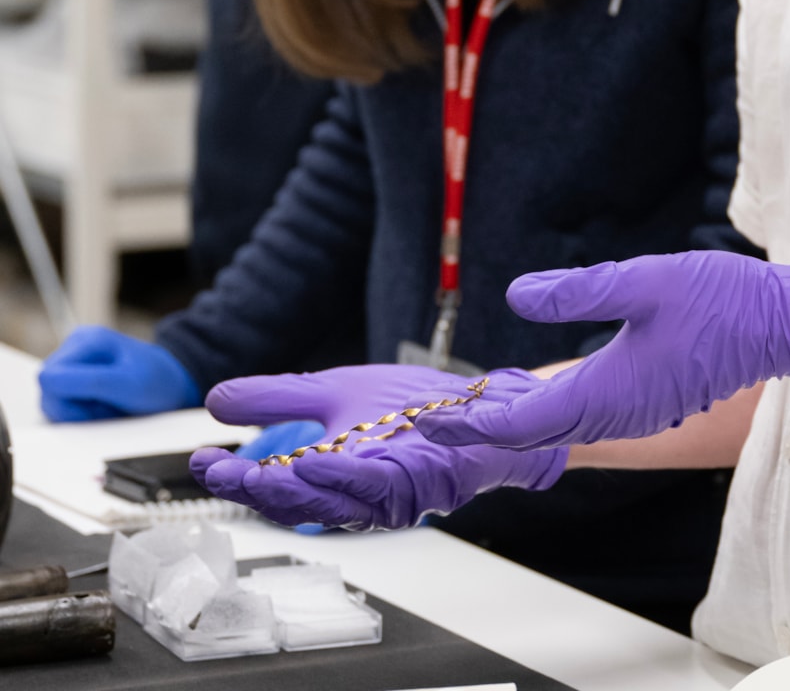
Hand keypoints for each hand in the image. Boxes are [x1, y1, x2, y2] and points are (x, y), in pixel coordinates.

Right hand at [39, 327, 201, 421]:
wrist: (173, 385)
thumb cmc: (157, 382)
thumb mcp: (127, 384)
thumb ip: (87, 381)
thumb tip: (46, 379)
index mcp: (86, 340)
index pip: (48, 378)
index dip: (68, 403)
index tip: (96, 407)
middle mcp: (76, 346)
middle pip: (48, 391)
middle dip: (75, 408)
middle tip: (107, 406)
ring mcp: (75, 361)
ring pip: (53, 400)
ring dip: (79, 412)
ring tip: (108, 405)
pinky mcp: (76, 377)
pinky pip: (63, 403)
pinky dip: (82, 411)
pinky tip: (103, 406)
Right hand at [192, 364, 565, 529]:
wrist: (482, 405)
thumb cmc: (413, 405)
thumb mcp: (332, 391)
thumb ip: (277, 398)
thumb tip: (216, 401)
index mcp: (329, 473)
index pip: (272, 483)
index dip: (233, 478)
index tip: (201, 461)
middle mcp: (352, 492)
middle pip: (293, 502)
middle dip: (250, 489)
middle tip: (216, 471)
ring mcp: (384, 493)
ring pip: (327, 505)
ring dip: (287, 490)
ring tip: (252, 473)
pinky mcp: (416, 486)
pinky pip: (373, 491)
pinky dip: (340, 478)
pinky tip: (312, 460)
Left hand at [418, 251, 789, 450]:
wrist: (781, 323)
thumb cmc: (720, 299)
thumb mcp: (642, 280)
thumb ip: (578, 291)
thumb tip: (519, 296)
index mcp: (608, 391)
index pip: (525, 420)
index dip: (476, 421)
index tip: (435, 418)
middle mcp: (618, 413)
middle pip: (538, 433)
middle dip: (485, 428)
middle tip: (437, 420)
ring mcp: (637, 411)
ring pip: (563, 428)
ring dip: (517, 423)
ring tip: (476, 409)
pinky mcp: (650, 401)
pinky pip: (587, 418)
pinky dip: (551, 415)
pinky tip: (539, 394)